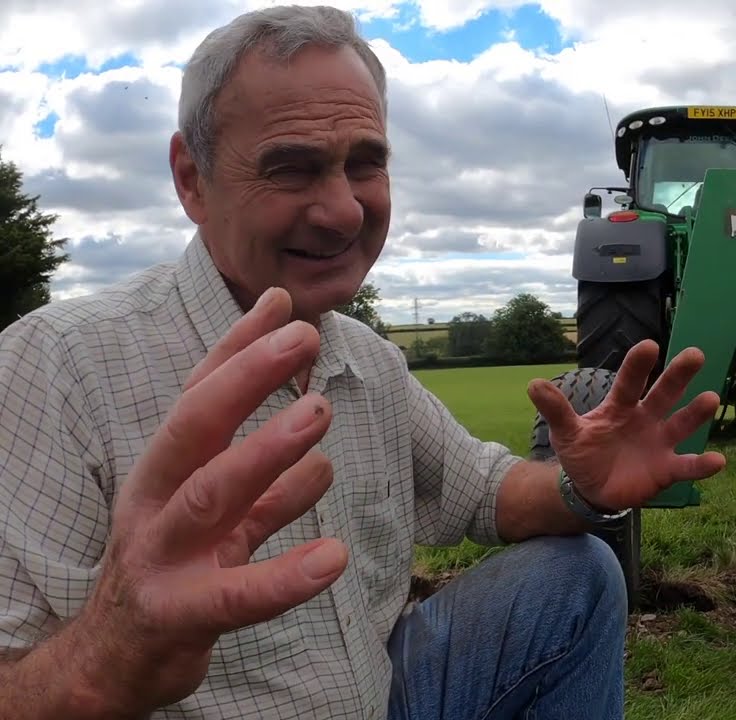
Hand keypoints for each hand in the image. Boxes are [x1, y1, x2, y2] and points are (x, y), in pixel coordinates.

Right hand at [73, 287, 347, 714]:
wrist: (118, 655)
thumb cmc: (178, 562)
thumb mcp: (211, 500)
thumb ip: (256, 453)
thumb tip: (311, 396)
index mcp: (164, 468)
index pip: (200, 395)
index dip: (239, 347)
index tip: (284, 304)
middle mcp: (156, 499)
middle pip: (198, 426)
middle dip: (249, 375)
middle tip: (305, 336)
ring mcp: (164, 555)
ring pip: (213, 493)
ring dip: (266, 450)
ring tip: (321, 413)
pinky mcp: (182, 612)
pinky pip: (239, 594)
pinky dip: (286, 576)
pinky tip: (333, 558)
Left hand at [527, 340, 726, 511]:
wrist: (592, 488)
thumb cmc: (584, 452)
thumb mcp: (566, 432)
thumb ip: (556, 410)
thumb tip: (533, 384)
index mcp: (621, 406)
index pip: (630, 381)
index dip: (639, 365)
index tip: (649, 346)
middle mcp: (646, 417)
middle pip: (665, 393)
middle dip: (679, 374)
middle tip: (695, 354)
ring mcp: (659, 442)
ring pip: (682, 423)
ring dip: (697, 412)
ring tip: (711, 399)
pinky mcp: (667, 468)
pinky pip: (687, 466)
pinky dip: (702, 464)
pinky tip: (718, 460)